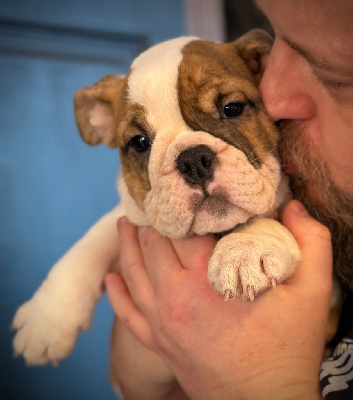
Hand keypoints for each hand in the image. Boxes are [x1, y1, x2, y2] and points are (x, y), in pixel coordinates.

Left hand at [106, 200, 331, 399]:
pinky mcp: (158, 343)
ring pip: (133, 274)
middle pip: (153, 246)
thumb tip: (293, 206)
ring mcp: (162, 321)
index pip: (184, 229)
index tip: (180, 193)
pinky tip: (110, 278)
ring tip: (123, 225)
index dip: (183, 208)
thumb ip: (311, 242)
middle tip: (150, 204)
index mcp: (207, 276)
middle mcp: (175, 295)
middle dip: (151, 222)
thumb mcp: (312, 292)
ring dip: (127, 246)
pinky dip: (117, 294)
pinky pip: (127, 314)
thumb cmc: (287, 349)